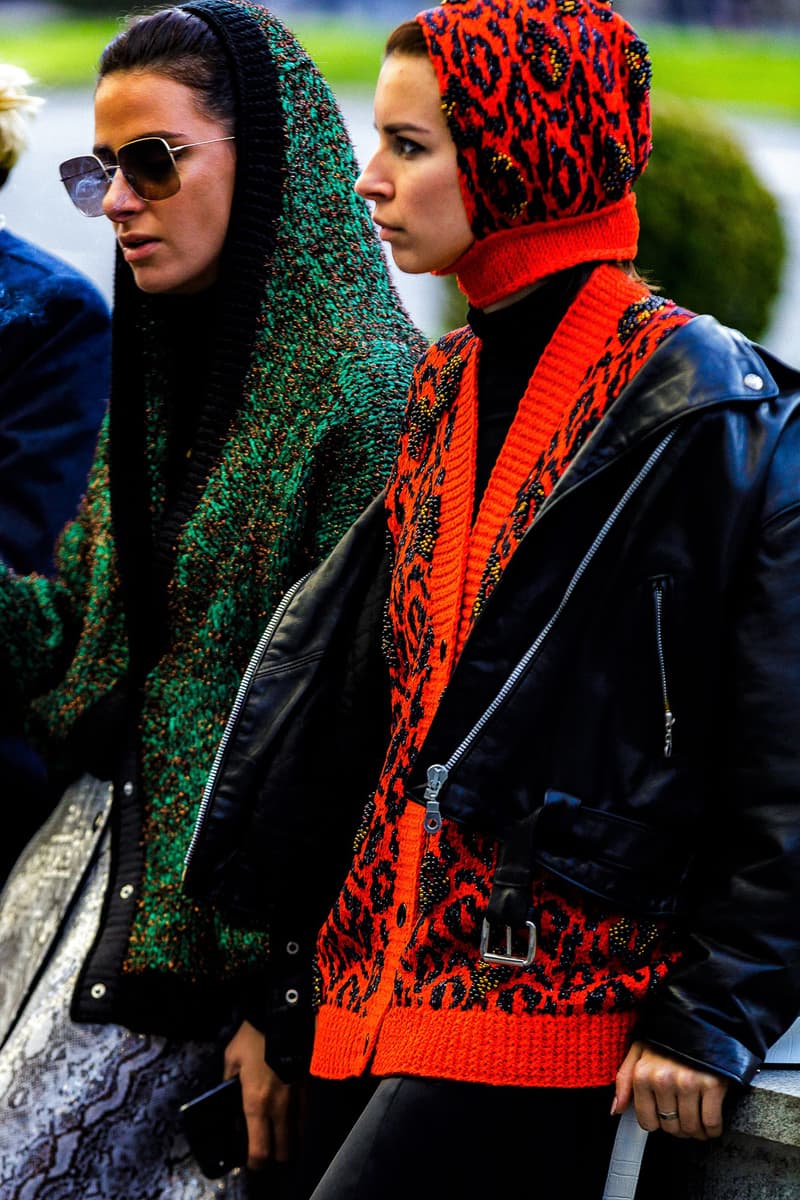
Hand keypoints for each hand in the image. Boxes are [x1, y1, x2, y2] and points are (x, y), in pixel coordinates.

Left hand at [224, 1019, 293, 1168]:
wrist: (283, 1013)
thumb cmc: (252, 1037)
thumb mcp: (231, 1059)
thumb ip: (229, 1084)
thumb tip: (228, 1100)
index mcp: (256, 1104)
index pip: (260, 1151)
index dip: (254, 1162)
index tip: (248, 1159)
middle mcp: (280, 1107)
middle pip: (284, 1151)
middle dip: (274, 1155)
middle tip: (264, 1145)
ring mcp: (298, 1098)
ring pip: (299, 1135)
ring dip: (289, 1140)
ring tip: (278, 1132)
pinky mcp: (309, 1086)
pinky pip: (306, 1115)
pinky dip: (298, 1121)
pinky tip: (291, 1114)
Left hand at [613, 1040, 728, 1139]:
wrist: (700, 1019)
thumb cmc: (668, 1037)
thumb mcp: (639, 1050)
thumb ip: (624, 1080)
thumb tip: (616, 1110)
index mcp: (643, 1074)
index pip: (647, 1121)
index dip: (657, 1123)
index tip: (664, 1116)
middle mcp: (663, 1080)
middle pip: (671, 1127)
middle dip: (677, 1126)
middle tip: (683, 1114)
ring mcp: (689, 1083)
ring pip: (690, 1128)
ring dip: (695, 1130)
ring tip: (697, 1118)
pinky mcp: (712, 1085)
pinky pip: (711, 1123)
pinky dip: (712, 1129)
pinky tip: (711, 1123)